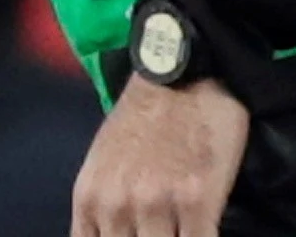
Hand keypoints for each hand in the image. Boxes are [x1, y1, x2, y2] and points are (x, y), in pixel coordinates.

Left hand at [70, 74, 250, 236]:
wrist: (180, 75)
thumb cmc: (143, 118)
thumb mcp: (102, 163)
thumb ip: (102, 208)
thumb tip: (111, 236)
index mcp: (90, 198)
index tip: (135, 236)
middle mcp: (117, 205)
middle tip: (161, 230)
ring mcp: (157, 205)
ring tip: (182, 229)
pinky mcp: (197, 201)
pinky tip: (204, 229)